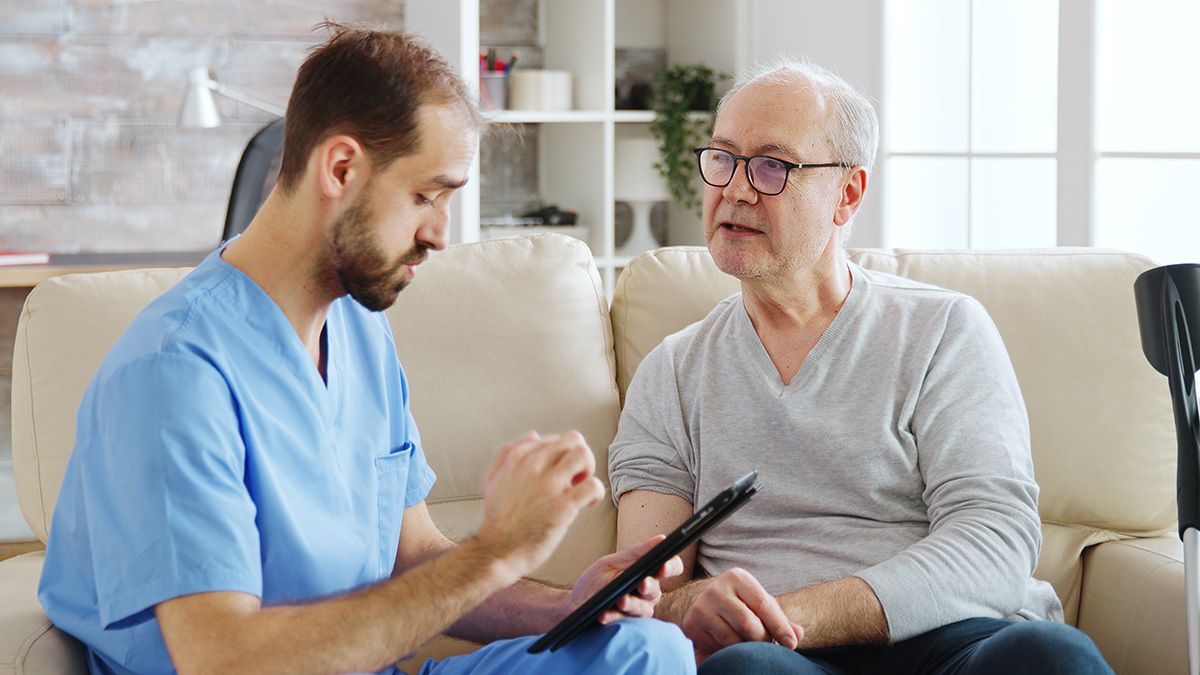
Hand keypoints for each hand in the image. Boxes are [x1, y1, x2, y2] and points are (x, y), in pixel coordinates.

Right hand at [474, 431, 605, 582]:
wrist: (497, 551)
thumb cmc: (497, 520)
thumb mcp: (493, 479)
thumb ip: (508, 454)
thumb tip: (534, 435)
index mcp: (518, 457)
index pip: (554, 439)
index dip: (561, 458)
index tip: (559, 476)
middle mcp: (534, 466)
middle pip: (573, 440)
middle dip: (579, 458)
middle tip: (574, 478)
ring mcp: (549, 485)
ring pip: (584, 455)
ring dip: (589, 471)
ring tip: (580, 488)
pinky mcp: (563, 506)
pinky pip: (593, 485)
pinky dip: (596, 493)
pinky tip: (587, 505)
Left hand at [567, 535, 684, 623]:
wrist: (575, 604)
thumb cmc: (595, 581)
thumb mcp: (612, 563)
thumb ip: (636, 553)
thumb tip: (662, 539)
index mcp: (647, 573)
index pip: (670, 567)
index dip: (671, 567)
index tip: (663, 567)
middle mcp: (647, 592)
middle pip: (656, 590)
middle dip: (649, 586)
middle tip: (642, 583)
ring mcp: (638, 609)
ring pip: (642, 608)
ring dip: (631, 603)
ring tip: (620, 600)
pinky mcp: (625, 624)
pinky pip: (622, 620)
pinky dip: (612, 616)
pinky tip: (603, 614)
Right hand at [681, 568, 803, 662]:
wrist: (703, 603)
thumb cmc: (739, 604)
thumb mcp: (760, 605)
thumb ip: (780, 619)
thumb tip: (797, 634)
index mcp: (738, 578)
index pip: (764, 605)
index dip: (780, 627)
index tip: (791, 644)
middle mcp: (716, 590)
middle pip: (750, 626)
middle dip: (762, 640)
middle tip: (764, 643)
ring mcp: (701, 608)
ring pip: (733, 641)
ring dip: (745, 648)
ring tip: (746, 643)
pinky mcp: (691, 626)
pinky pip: (717, 649)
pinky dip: (727, 652)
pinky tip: (728, 644)